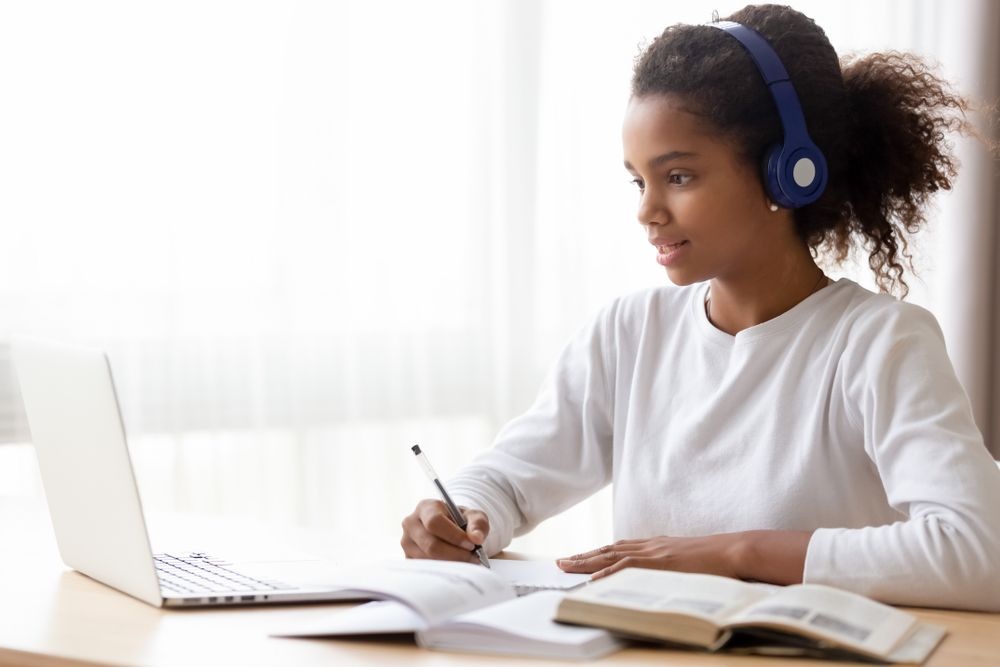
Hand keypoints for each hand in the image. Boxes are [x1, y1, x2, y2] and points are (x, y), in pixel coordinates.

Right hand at [400, 499, 489, 563]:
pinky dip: (444, 571)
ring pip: (428, 560)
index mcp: (425, 507)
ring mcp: (407, 543)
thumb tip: (476, 538)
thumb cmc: (462, 521)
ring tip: (468, 562)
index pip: (435, 522)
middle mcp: (411, 524)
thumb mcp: (474, 516)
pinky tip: (456, 567)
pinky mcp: (408, 558)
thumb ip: (478, 524)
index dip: (454, 536)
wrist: (451, 529)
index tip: (472, 545)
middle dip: (455, 554)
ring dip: (451, 564)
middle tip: (474, 558)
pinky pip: (426, 569)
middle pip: (430, 545)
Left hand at [556, 533, 743, 580]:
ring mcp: (655, 552)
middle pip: (609, 550)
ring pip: (612, 556)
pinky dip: (608, 572)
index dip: (598, 553)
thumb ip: (673, 566)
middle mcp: (651, 545)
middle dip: (583, 556)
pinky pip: (628, 567)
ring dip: (586, 561)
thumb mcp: (689, 561)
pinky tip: (593, 578)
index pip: (620, 548)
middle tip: (561, 562)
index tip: (580, 557)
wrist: (734, 550)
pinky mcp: (660, 561)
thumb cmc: (718, 559)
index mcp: (657, 545)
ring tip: (566, 566)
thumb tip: (665, 578)